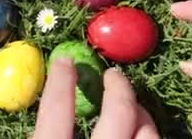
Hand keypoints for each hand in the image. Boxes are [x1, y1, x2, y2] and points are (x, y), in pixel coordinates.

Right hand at [32, 59, 158, 138]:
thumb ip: (43, 136)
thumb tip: (43, 119)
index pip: (55, 111)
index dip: (60, 81)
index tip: (64, 60)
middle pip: (119, 114)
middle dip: (119, 88)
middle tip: (113, 74)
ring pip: (148, 134)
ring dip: (142, 115)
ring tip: (134, 108)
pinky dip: (148, 135)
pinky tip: (140, 134)